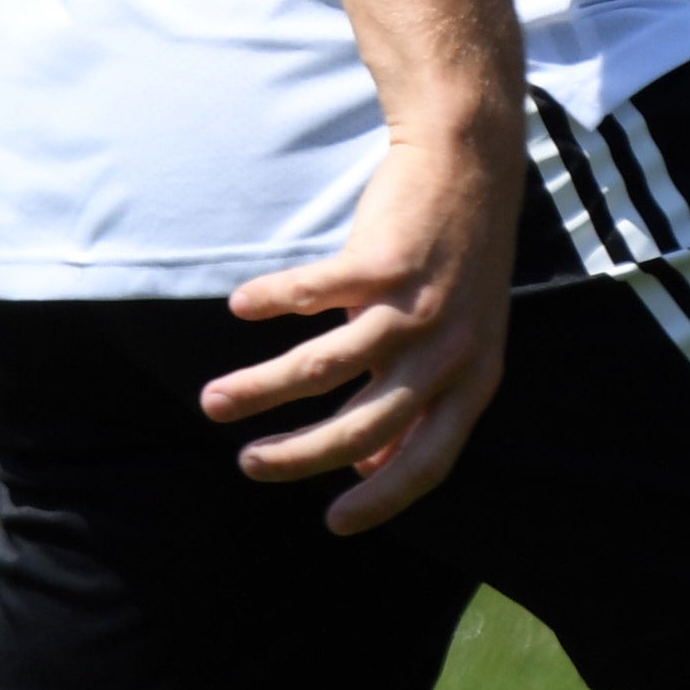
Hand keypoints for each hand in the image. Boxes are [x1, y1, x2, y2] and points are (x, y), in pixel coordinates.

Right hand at [209, 121, 518, 532]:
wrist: (472, 165)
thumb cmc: (457, 263)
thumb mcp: (461, 343)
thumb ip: (420, 403)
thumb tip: (369, 468)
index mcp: (474, 379)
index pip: (430, 461)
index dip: (383, 499)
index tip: (334, 524)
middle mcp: (450, 350)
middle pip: (365, 425)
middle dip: (299, 455)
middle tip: (250, 464)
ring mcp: (418, 305)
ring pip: (325, 366)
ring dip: (261, 389)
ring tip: (215, 402)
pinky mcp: (384, 260)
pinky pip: (313, 293)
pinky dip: (272, 300)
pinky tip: (241, 305)